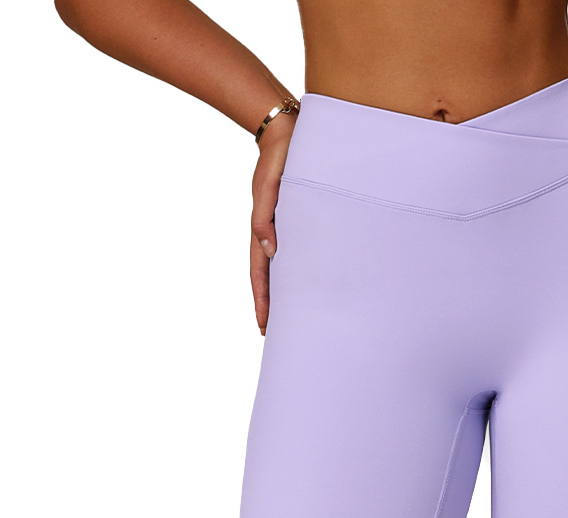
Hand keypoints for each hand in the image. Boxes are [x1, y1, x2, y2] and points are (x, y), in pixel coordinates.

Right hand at [250, 112, 293, 335]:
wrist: (287, 133)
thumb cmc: (279, 158)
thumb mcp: (268, 187)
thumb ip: (264, 218)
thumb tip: (269, 250)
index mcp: (262, 228)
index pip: (260, 274)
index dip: (262, 301)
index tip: (264, 326)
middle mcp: (273, 232)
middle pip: (270, 277)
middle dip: (273, 305)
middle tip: (279, 334)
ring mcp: (284, 227)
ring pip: (283, 267)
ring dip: (285, 292)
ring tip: (293, 317)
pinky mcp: (297, 219)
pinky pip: (297, 252)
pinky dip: (298, 270)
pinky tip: (307, 283)